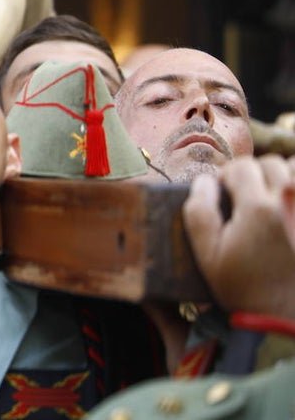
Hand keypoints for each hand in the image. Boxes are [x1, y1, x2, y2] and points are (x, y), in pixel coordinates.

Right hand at [183, 155, 294, 318]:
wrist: (287, 320)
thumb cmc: (245, 289)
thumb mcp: (207, 256)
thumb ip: (199, 213)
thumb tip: (203, 181)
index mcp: (257, 208)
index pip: (241, 167)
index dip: (227, 177)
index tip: (223, 194)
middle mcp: (290, 201)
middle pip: (272, 164)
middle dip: (255, 176)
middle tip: (246, 198)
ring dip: (284, 178)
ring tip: (273, 199)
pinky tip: (288, 207)